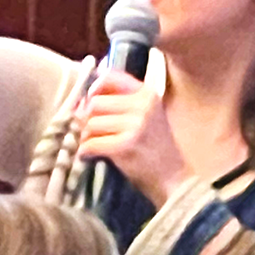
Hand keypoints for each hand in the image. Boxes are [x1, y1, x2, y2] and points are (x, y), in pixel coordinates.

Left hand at [78, 69, 187, 204]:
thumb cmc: (154, 147)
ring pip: (91, 123)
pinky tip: (91, 155)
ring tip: (95, 145)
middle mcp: (143, 105)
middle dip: (86, 118)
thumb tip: (81, 99)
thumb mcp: (144, 116)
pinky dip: (86, 151)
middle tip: (90, 132)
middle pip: (95, 103)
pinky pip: (91, 143)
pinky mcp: (126, 145)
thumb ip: (120, 102)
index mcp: (147, 93)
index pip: (110, 77)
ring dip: (86, 136)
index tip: (89, 104)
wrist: (173, 178)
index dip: (93, 89)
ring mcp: (136, 125)